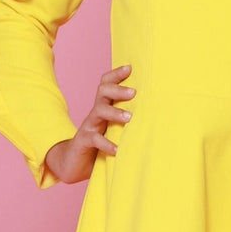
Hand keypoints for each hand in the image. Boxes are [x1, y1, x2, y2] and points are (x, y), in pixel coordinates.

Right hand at [43, 63, 134, 184]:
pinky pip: (94, 139)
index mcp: (103, 108)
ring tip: (129, 118)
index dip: (116, 74)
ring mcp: (88, 127)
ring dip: (114, 113)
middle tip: (133, 93)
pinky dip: (106, 143)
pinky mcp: (83, 142)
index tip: (130, 68)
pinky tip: (117, 150)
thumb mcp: (113, 131)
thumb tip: (158, 116)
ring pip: (99, 111)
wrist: (72, 164)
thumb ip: (127, 123)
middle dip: (117, 89)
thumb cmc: (99, 146)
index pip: (106, 85)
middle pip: (102, 92)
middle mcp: (95, 114)